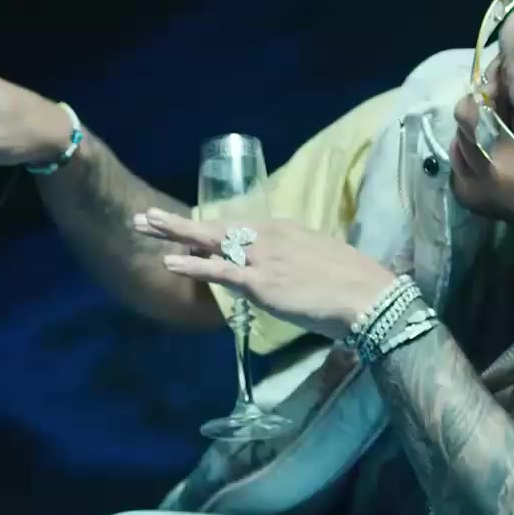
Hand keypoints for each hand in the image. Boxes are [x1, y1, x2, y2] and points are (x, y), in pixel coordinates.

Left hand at [134, 208, 397, 340]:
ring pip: (210, 241)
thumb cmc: (356, 286)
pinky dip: (192, 265)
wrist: (370, 298)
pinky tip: (169, 262)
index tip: (189, 232)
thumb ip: (300, 264)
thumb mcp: (323, 264)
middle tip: (146, 217)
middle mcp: (271, 237)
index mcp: (287, 231)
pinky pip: (219, 271)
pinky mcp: (261, 282)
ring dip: (174, 234)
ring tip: (143, 226)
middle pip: (217, 227)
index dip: (211, 232)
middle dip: (179, 223)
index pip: (240, 229)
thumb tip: (293, 276)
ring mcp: (264, 258)